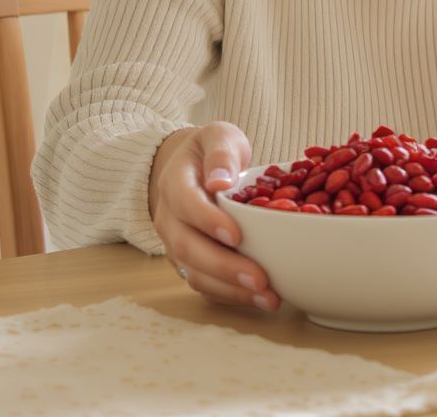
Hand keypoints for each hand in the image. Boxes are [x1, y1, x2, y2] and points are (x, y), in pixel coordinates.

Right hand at [149, 121, 280, 312]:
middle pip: (187, 247)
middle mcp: (169, 217)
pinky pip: (203, 284)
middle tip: (259, 279)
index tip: (236, 235)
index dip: (208, 221)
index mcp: (175, 182)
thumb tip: (221, 182)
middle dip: (224, 267)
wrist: (192, 166)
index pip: (186, 203)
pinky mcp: (188, 262)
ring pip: (194, 273)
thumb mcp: (219, 136)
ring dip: (230, 289)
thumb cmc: (211, 151)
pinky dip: (229, 295)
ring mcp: (175, 243)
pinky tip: (258, 299)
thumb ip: (221, 154)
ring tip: (267, 298)